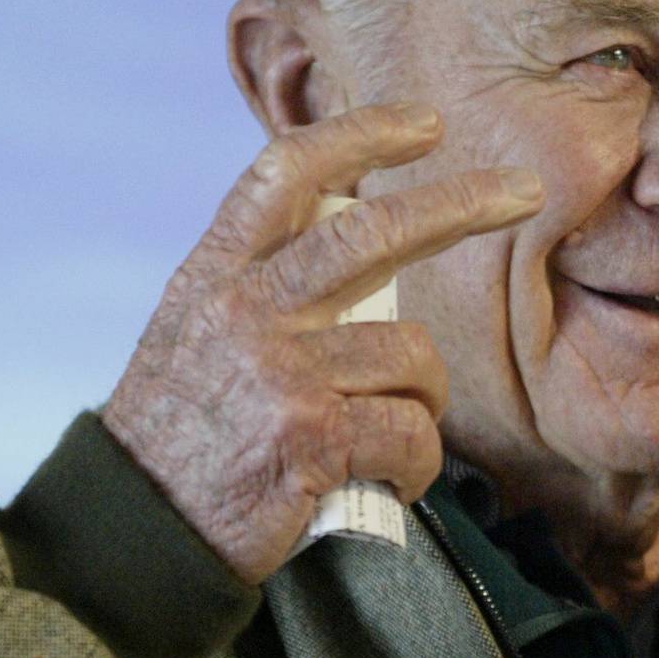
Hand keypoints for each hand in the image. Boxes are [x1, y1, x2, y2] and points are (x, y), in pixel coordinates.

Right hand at [102, 103, 544, 585]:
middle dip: (462, 203)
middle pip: (373, 232)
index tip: (423, 123)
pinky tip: (391, 480)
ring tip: (392, 435)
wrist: (132, 533)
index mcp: (216, 277)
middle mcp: (247, 310)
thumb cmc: (180, 441)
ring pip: (412, 358)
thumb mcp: (194, 337)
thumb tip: (349, 249)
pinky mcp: (311, 437)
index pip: (285, 174)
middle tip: (526, 192)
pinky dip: (418, 464)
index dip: (359, 135)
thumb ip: (260, 291)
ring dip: (425, 402)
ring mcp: (280, 372)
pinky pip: (412, 434)